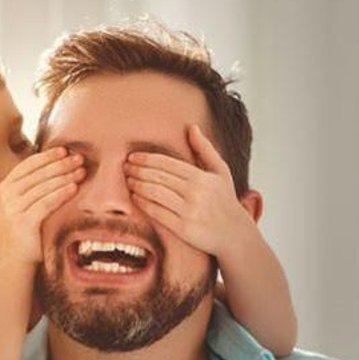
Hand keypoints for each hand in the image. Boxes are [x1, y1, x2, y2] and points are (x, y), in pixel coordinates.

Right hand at [0, 146, 83, 265]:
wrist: (14, 259)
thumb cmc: (26, 229)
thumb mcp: (26, 203)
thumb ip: (36, 185)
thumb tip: (60, 163)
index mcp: (7, 186)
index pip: (29, 164)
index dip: (47, 156)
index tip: (65, 150)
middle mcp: (8, 194)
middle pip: (38, 174)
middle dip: (61, 164)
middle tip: (79, 158)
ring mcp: (13, 208)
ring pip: (43, 187)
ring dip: (65, 177)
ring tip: (82, 172)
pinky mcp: (23, 221)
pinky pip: (46, 203)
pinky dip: (61, 194)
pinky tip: (74, 188)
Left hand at [123, 124, 260, 263]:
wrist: (234, 233)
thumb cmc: (224, 200)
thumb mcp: (220, 171)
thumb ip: (205, 149)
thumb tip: (192, 127)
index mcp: (202, 177)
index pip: (167, 163)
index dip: (147, 159)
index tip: (133, 157)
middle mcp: (195, 193)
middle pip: (158, 177)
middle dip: (138, 170)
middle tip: (124, 167)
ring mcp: (189, 211)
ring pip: (155, 193)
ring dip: (137, 185)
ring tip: (128, 181)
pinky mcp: (183, 228)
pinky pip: (157, 212)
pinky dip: (143, 203)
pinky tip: (135, 198)